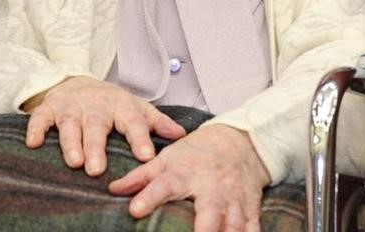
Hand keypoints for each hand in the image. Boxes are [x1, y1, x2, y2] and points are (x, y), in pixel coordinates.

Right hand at [24, 76, 185, 175]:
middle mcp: (95, 105)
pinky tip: (33, 143)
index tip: (146, 156)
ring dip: (70, 142)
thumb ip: (156, 122)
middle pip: (97, 125)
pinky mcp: (50, 108)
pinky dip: (36, 129)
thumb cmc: (111, 103)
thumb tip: (182, 135)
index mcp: (120, 105)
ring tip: (73, 162)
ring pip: (70, 124)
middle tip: (96, 169)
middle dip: (96, 147)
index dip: (139, 138)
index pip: (132, 121)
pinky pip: (40, 117)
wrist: (77, 81)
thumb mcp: (135, 107)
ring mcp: (71, 106)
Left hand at [109, 125, 269, 231]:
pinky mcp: (251, 210)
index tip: (134, 210)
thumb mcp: (167, 158)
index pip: (163, 185)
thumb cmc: (196, 153)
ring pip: (233, 226)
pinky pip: (252, 230)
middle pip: (208, 212)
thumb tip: (112, 189)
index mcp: (184, 173)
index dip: (148, 197)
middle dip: (203, 230)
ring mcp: (233, 200)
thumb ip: (141, 176)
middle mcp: (211, 188)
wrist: (240, 142)